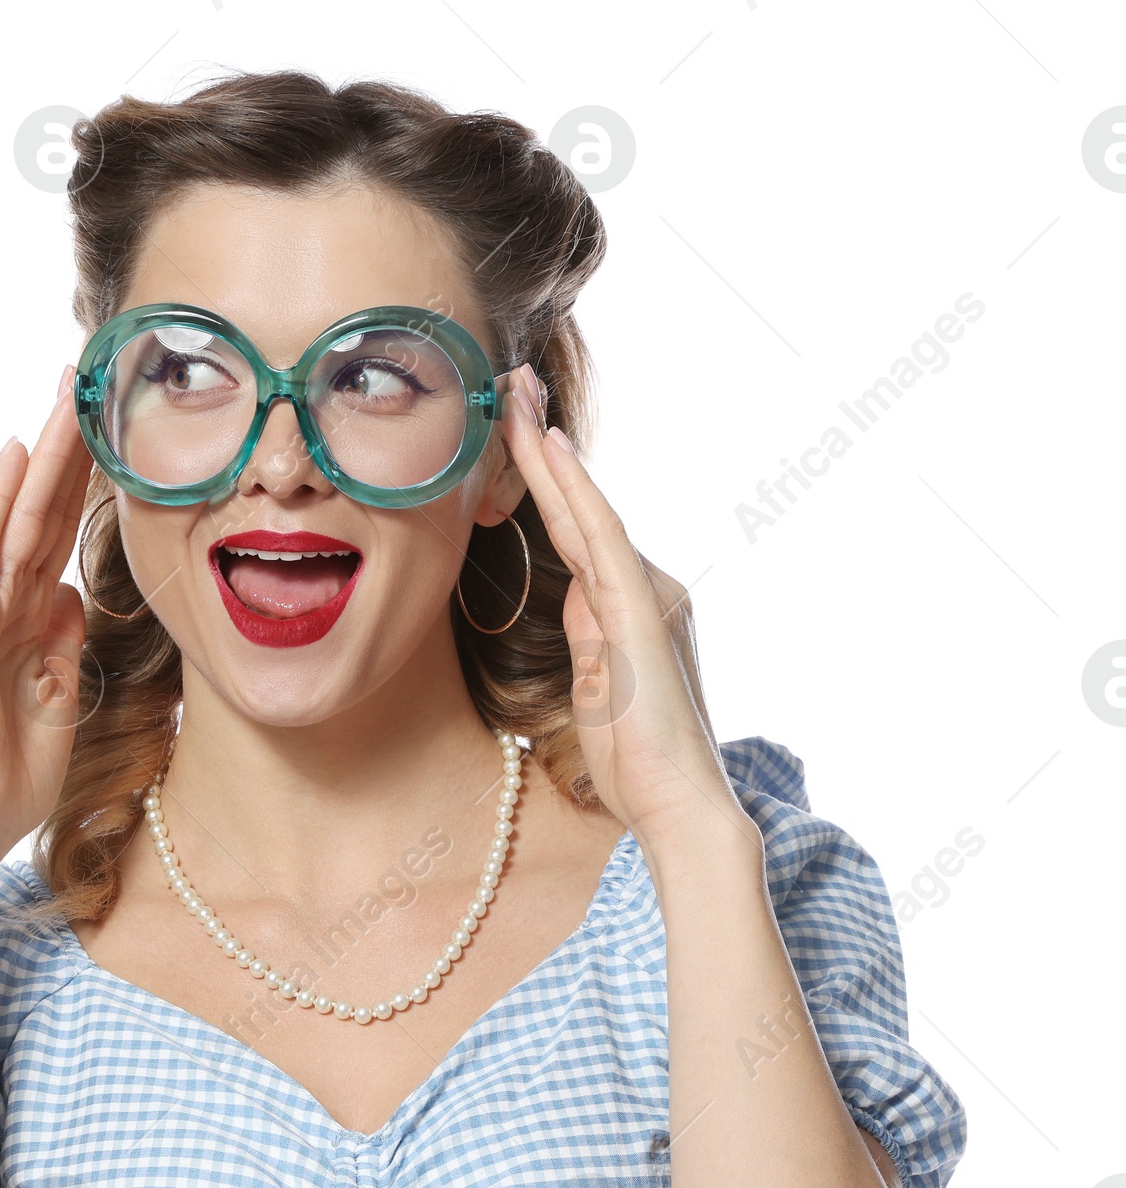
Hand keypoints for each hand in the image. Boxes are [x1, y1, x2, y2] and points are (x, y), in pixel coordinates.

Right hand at [0, 366, 93, 860]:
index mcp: (23, 620)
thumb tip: (75, 599)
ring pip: (13, 512)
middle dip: (64, 448)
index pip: (58, 536)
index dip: (83, 485)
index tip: (112, 435)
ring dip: (40, 454)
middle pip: (38, 510)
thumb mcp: (59, 698)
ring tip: (64, 394)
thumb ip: (64, 645)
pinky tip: (16, 453)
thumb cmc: (10, 773)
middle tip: (86, 382)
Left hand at [500, 369, 755, 859]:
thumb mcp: (594, 690)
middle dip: (542, 443)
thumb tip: (572, 602)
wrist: (678, 805)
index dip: (544, 479)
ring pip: (585, 510)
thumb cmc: (635, 764)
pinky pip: (599, 537)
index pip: (576, 531)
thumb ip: (586, 639)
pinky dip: (572, 491)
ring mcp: (645, 593)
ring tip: (515, 395)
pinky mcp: (640, 610)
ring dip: (547, 451)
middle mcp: (644, 587)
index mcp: (629, 607)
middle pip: (580, 506)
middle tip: (510, 381)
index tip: (514, 428)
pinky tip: (549, 449)